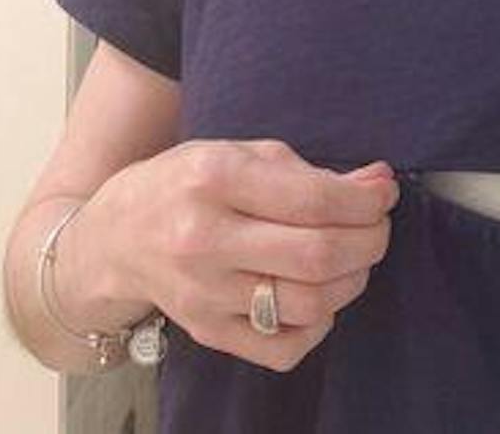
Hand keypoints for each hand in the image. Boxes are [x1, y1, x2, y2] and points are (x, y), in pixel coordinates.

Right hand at [71, 139, 399, 372]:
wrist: (113, 238)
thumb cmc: (186, 184)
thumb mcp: (240, 153)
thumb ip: (308, 172)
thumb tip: (377, 184)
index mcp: (215, 178)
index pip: (312, 200)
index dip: (364, 201)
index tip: (385, 193)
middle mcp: (205, 238)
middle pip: (316, 257)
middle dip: (369, 241)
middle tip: (378, 227)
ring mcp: (205, 293)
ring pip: (308, 305)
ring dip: (351, 281)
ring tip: (354, 258)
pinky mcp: (207, 332)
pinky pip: (284, 347)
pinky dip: (319, 325)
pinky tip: (319, 296)